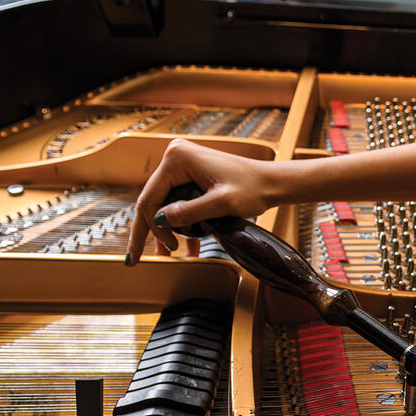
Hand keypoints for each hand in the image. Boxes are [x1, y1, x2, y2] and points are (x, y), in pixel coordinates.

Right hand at [125, 139, 276, 263]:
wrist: (272, 183)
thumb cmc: (253, 189)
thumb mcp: (222, 204)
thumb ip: (190, 212)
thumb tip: (160, 221)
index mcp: (178, 159)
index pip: (150, 198)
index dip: (150, 228)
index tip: (161, 252)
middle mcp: (176, 157)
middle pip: (153, 201)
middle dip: (151, 231)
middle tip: (143, 258)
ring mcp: (183, 165)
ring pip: (164, 203)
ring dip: (166, 230)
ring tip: (167, 256)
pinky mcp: (192, 175)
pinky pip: (178, 201)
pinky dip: (181, 223)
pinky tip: (188, 246)